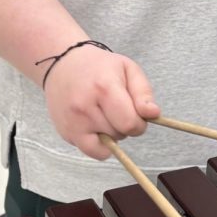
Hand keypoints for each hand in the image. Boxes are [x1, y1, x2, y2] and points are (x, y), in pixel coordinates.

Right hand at [44, 44, 159, 159]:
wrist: (62, 64)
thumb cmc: (99, 66)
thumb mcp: (128, 69)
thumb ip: (144, 93)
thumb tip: (154, 114)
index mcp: (104, 88)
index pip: (130, 123)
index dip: (139, 122)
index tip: (136, 113)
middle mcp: (85, 107)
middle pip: (120, 134)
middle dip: (125, 125)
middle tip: (117, 109)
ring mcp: (73, 121)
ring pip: (108, 144)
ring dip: (112, 133)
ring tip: (104, 114)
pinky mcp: (66, 132)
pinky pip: (93, 152)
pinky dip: (100, 145)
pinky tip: (97, 128)